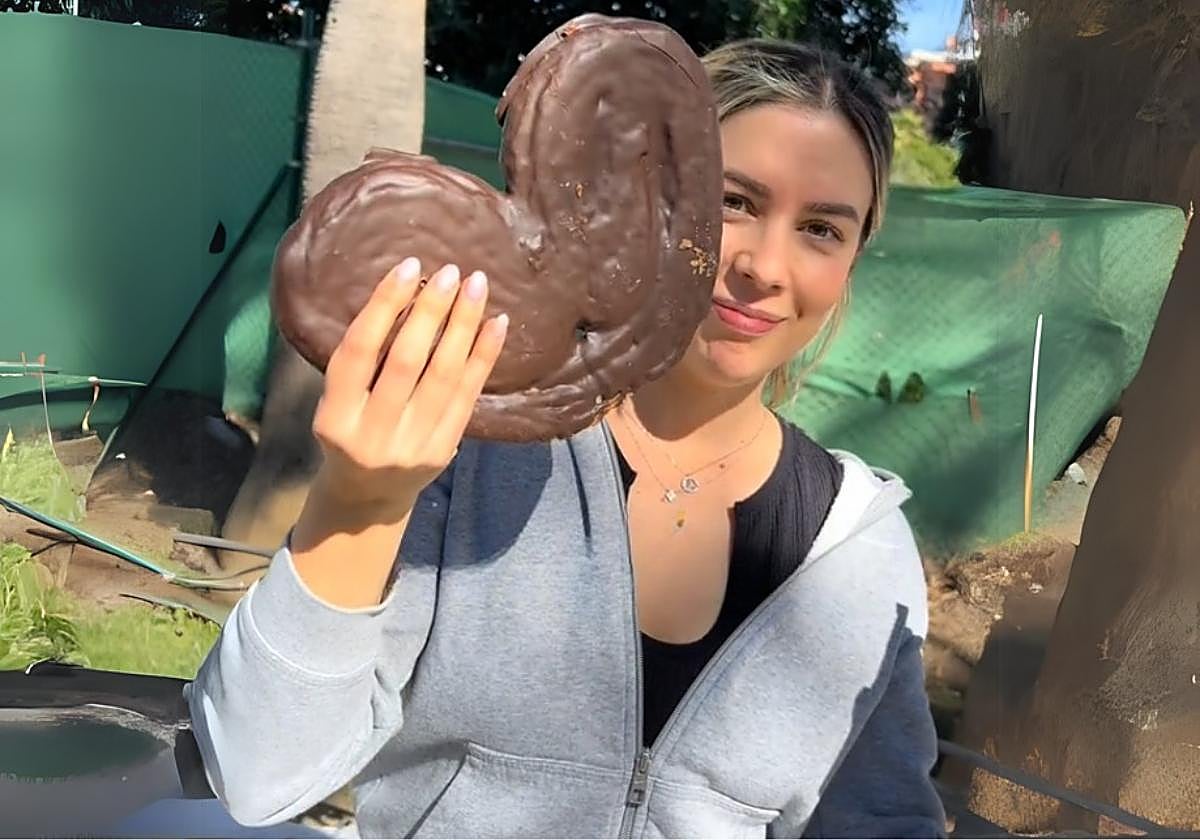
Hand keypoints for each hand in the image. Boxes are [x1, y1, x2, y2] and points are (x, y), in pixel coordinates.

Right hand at [307, 257, 507, 520]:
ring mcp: (411, 446)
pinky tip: (496, 324)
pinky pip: (468, 396)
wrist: (369, 496)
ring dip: (462, 326)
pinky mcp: (442, 450)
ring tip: (476, 286)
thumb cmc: (352, 431)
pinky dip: (483, 356)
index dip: (383, 307)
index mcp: (335, 417)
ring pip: (443, 377)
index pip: (358, 352)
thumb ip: (361, 363)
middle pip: (405, 362)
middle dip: (430, 313)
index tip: (408, 267)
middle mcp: (373, 434)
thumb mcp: (338, 403)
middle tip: (450, 271)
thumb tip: (404, 293)